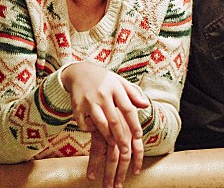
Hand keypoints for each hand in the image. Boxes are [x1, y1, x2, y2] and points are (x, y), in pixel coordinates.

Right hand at [61, 62, 148, 177]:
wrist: (79, 72)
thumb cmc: (104, 79)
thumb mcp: (120, 82)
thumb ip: (133, 94)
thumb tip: (146, 105)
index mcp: (116, 87)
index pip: (128, 108)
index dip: (134, 124)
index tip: (139, 136)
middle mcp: (102, 94)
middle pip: (114, 120)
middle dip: (121, 137)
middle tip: (126, 150)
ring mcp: (89, 101)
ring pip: (100, 124)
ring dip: (108, 137)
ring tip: (114, 144)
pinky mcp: (77, 107)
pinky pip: (85, 124)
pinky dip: (90, 130)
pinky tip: (96, 132)